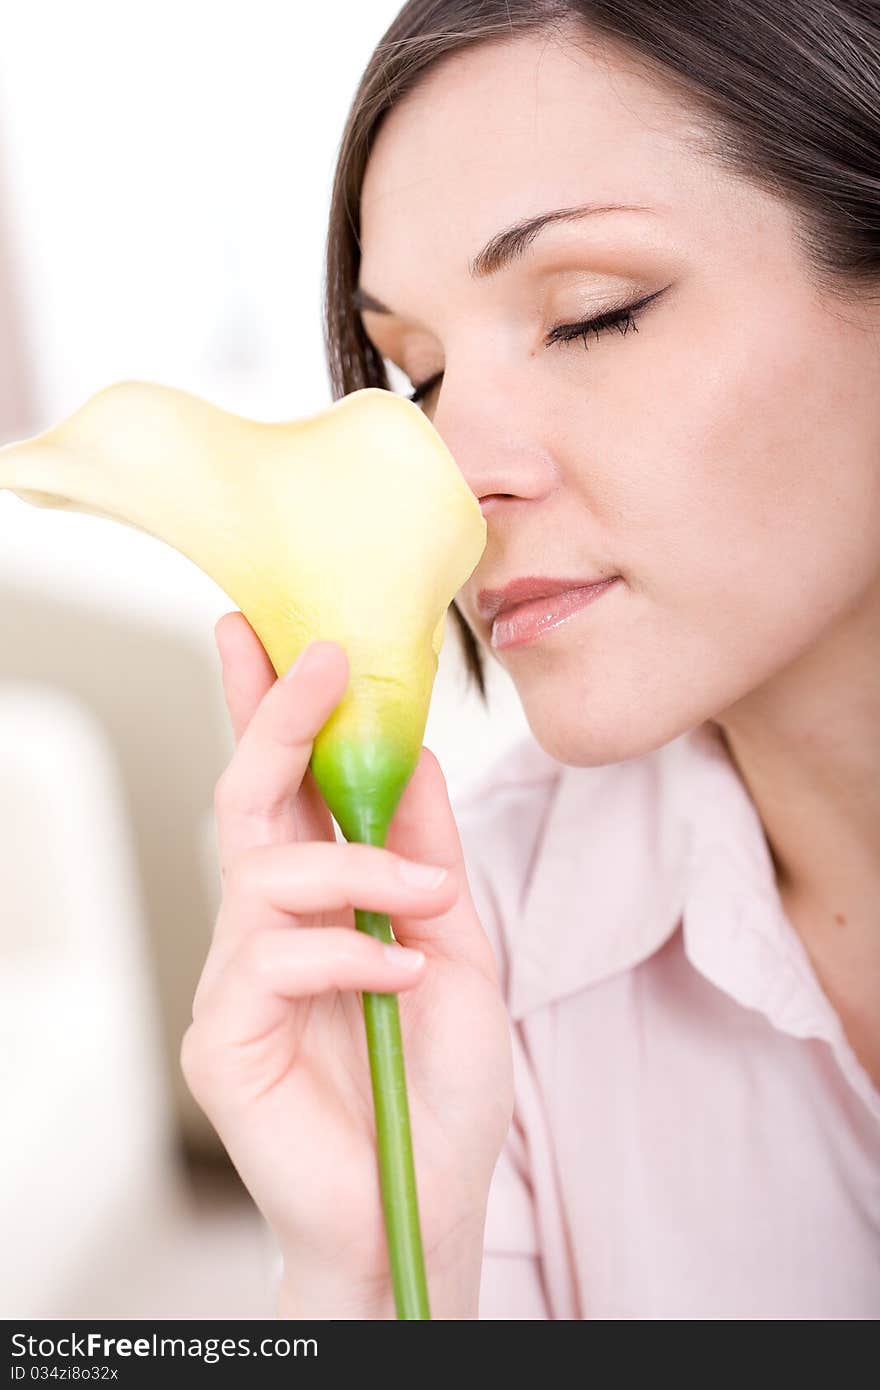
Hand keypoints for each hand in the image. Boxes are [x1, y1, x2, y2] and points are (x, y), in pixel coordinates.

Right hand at [180, 613, 512, 1316]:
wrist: (426, 1205)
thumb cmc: (437, 1082)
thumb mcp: (456, 946)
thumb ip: (425, 857)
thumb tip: (412, 756)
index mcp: (317, 900)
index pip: (283, 788)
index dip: (273, 708)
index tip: (281, 633)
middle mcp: (264, 928)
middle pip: (246, 800)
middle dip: (275, 720)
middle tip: (319, 659)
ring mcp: (235, 983)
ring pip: (264, 874)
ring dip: (357, 871)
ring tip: (426, 904)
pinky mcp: (222, 1039)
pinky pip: (272, 958)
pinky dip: (348, 955)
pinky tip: (400, 981)